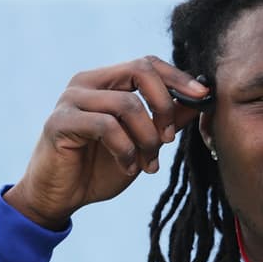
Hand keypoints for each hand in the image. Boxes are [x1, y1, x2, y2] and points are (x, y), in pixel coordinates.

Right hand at [4, 56, 209, 228]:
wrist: (60, 197)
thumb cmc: (98, 168)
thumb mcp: (142, 143)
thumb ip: (165, 121)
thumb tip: (198, 101)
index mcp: (105, 81)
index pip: (147, 63)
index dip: (178, 77)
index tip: (202, 97)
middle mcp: (86, 83)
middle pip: (140, 70)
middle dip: (164, 105)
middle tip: (168, 139)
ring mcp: (71, 99)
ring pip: (128, 104)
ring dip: (147, 139)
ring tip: (147, 164)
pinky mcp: (60, 121)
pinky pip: (107, 126)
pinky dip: (126, 150)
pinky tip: (128, 167)